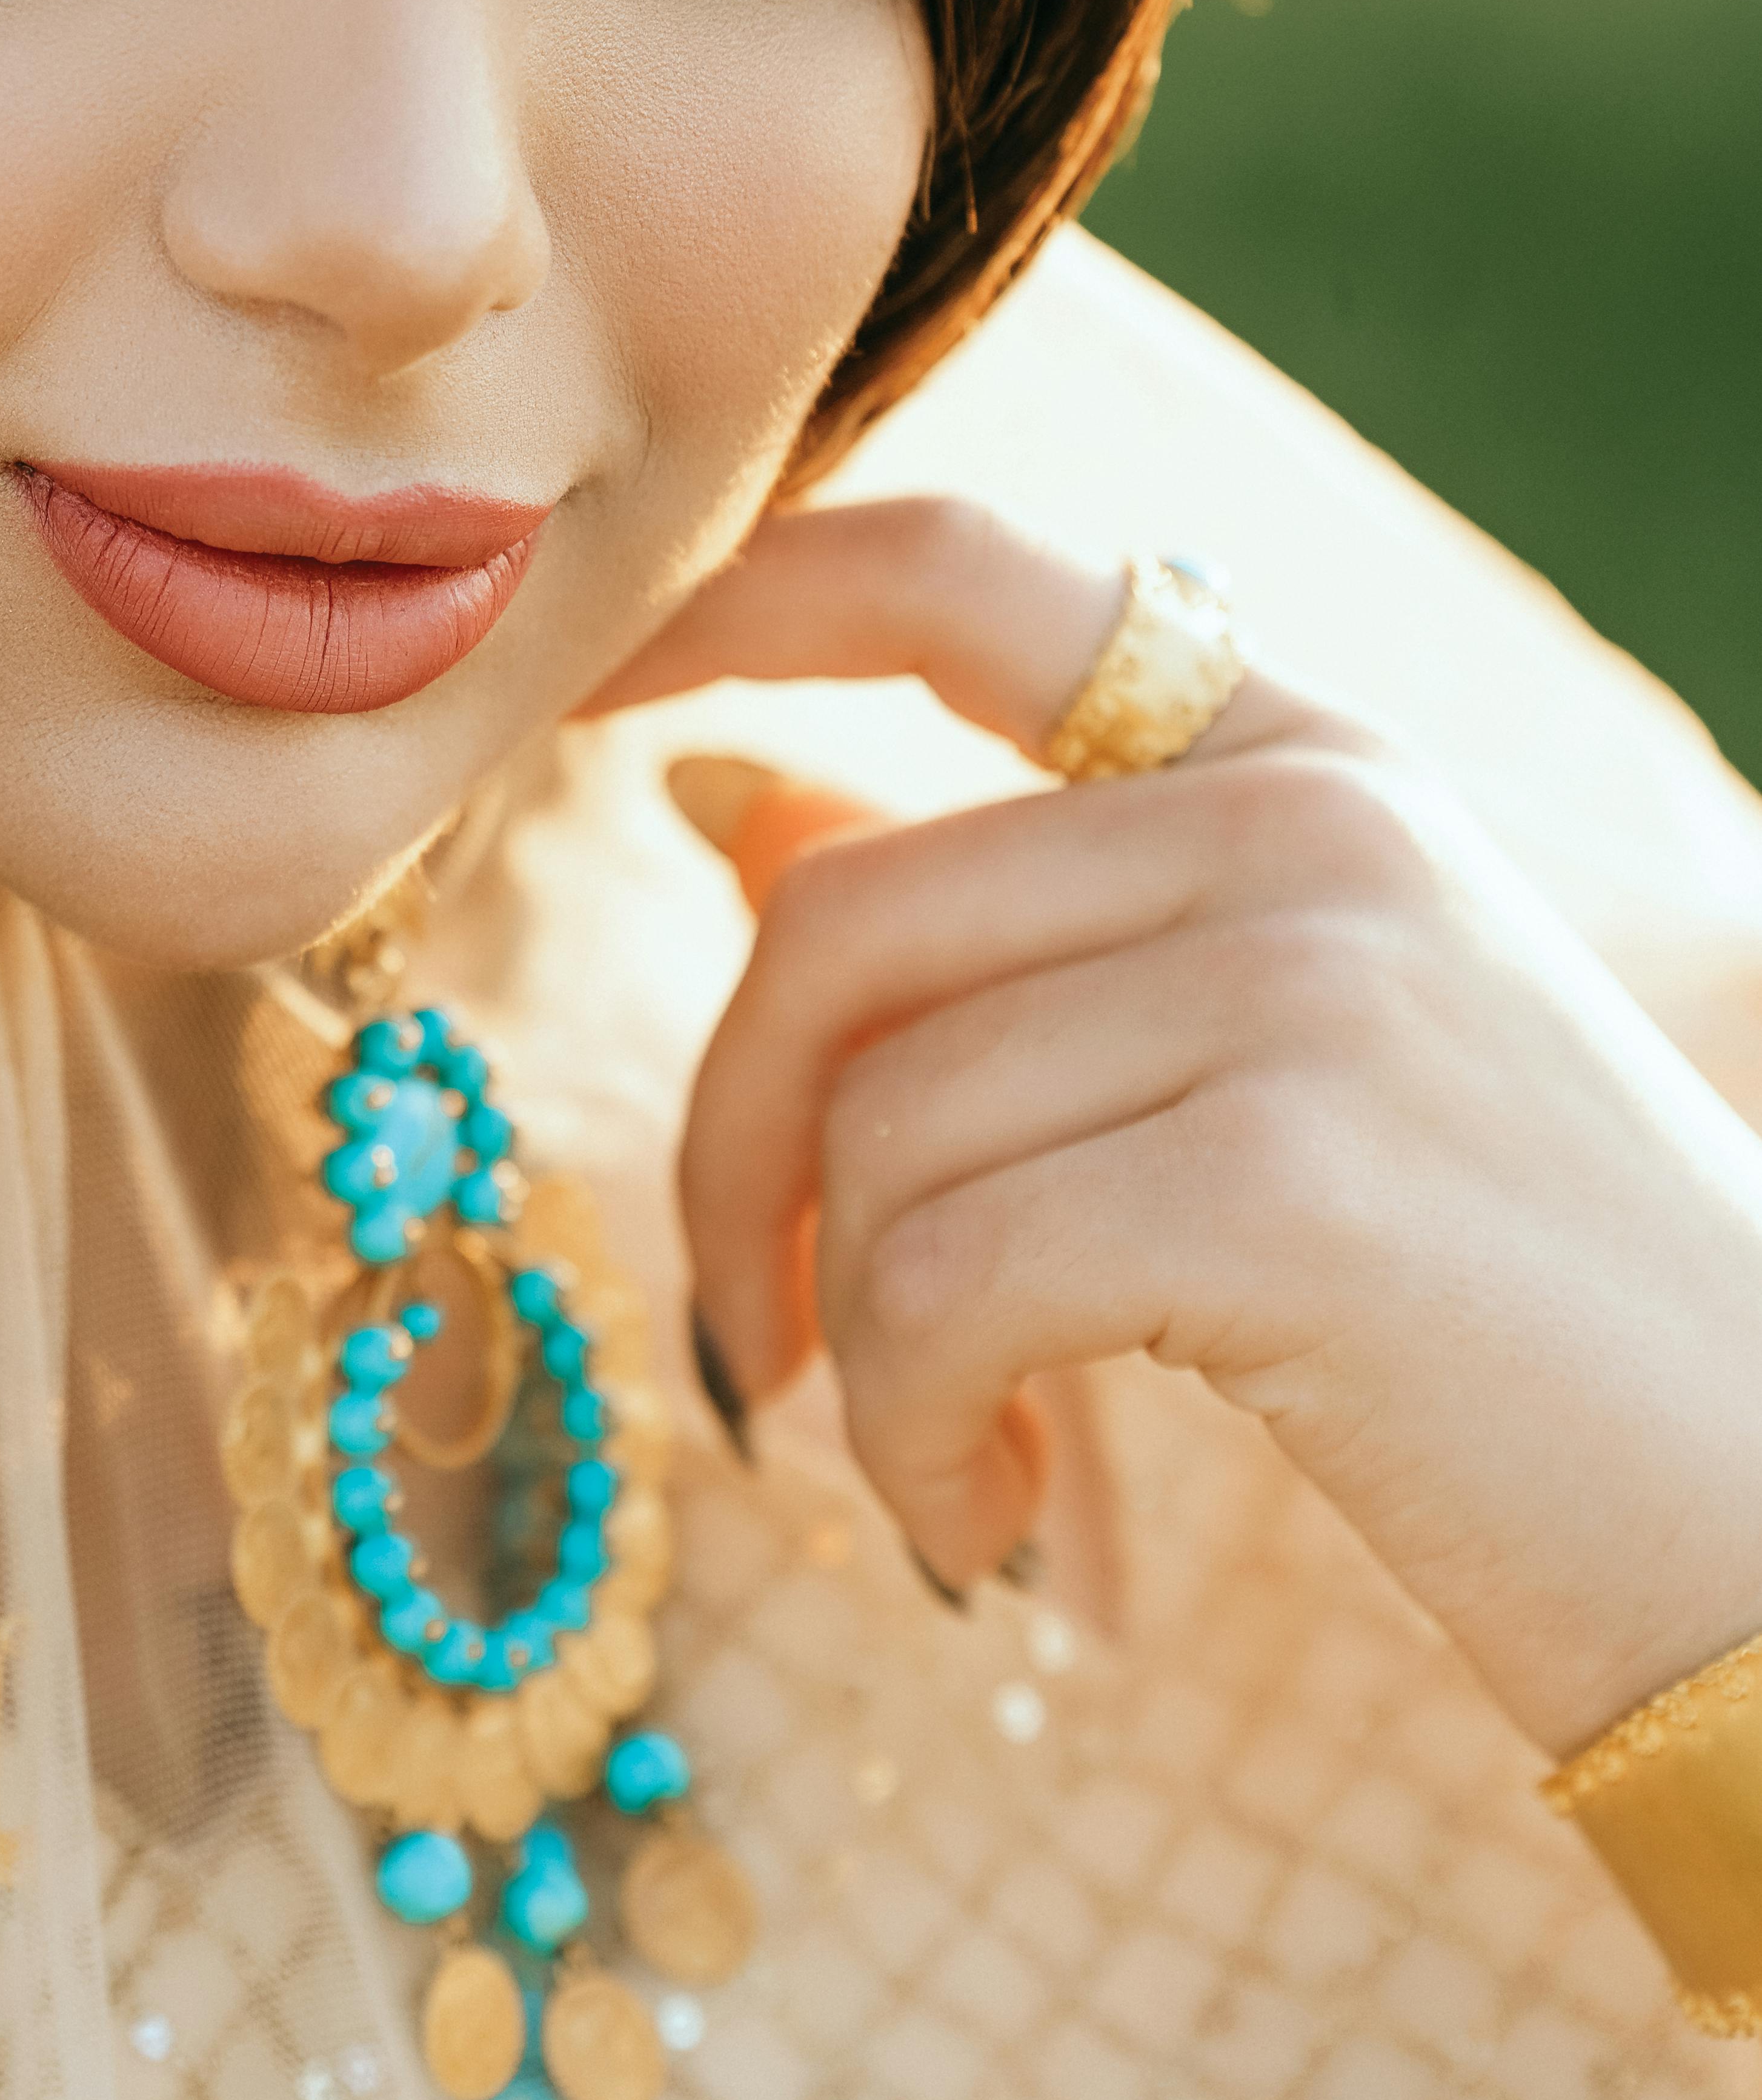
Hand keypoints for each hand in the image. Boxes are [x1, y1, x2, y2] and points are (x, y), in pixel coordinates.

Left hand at [583, 495, 1761, 1754]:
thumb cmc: (1515, 1328)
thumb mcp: (1283, 1065)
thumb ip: (1024, 930)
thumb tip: (717, 801)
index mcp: (1311, 764)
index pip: (962, 576)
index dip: (735, 598)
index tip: (583, 682)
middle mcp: (1309, 827)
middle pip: (840, 930)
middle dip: (738, 1154)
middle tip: (761, 1340)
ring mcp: (1307, 990)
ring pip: (878, 1131)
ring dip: (852, 1347)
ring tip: (941, 1466)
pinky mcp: (1280, 1187)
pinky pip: (937, 1287)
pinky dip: (906, 1434)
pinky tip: (982, 1523)